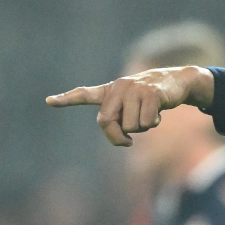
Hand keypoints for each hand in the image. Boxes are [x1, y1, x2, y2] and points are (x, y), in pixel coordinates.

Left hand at [46, 66, 214, 145]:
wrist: (175, 82)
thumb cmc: (150, 99)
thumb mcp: (132, 109)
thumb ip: (121, 122)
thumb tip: (122, 139)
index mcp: (110, 90)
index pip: (85, 94)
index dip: (67, 99)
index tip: (49, 101)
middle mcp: (118, 87)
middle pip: (106, 122)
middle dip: (117, 137)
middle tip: (128, 142)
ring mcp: (134, 89)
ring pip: (130, 126)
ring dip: (142, 127)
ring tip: (149, 114)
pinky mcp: (151, 94)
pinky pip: (146, 121)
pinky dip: (153, 123)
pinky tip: (158, 112)